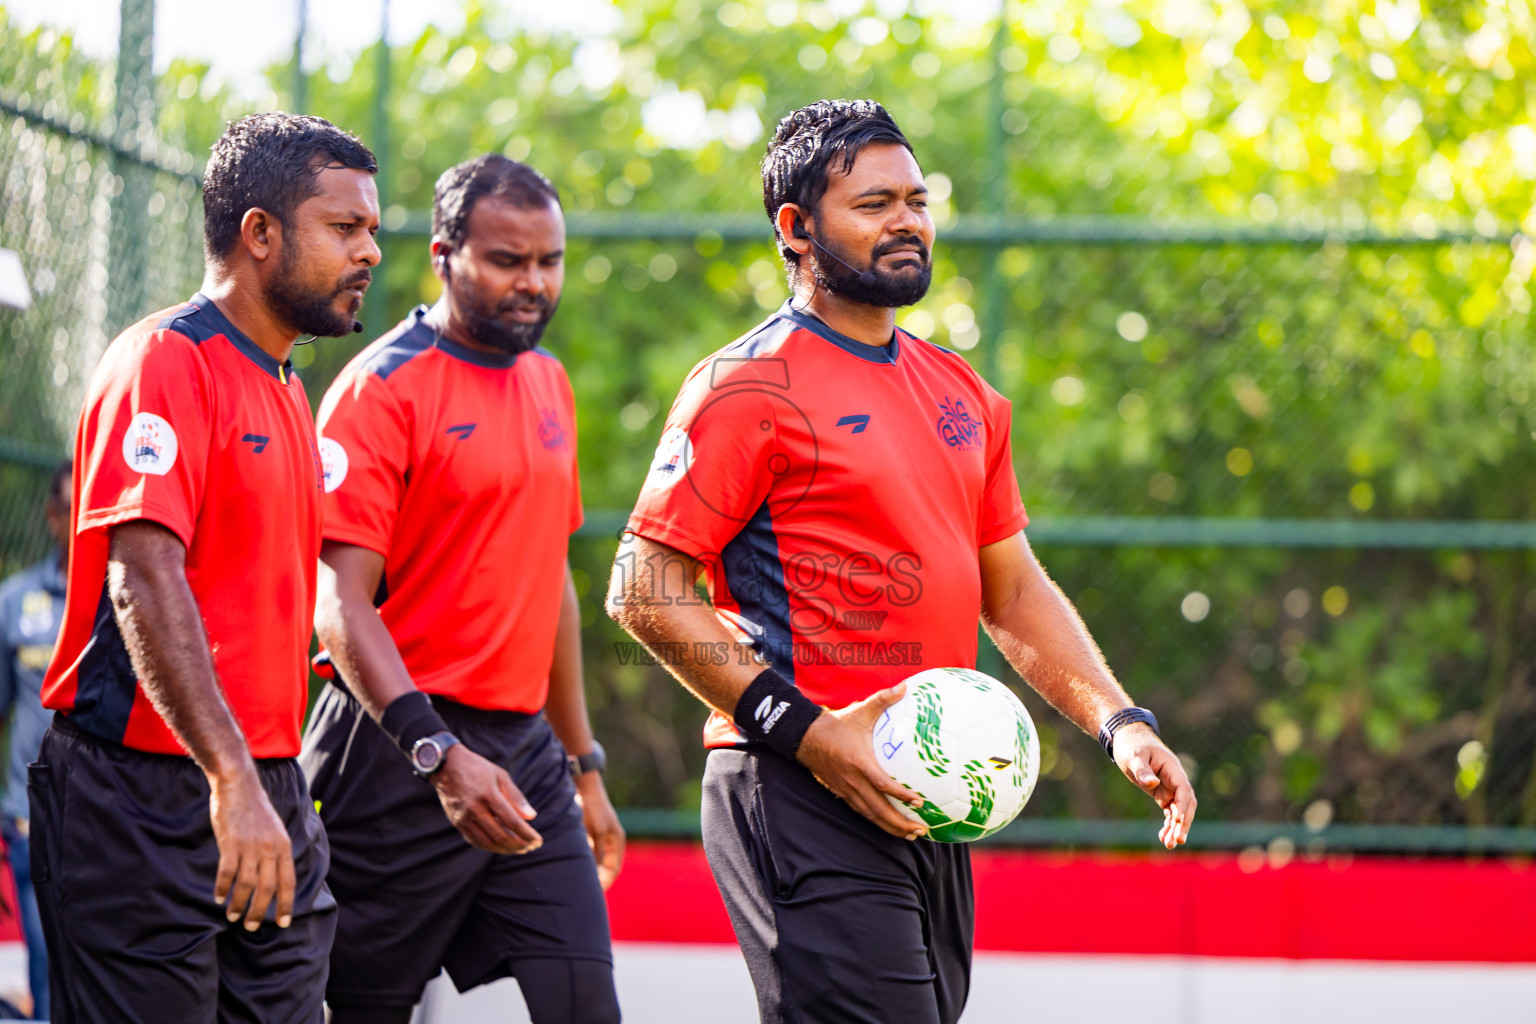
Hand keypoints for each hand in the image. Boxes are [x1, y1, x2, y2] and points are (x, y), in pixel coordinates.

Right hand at [210, 767, 295, 931]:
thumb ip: (276, 852)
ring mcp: (250, 846)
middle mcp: (270, 848)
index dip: (286, 904)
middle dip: (260, 912)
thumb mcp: (275, 830)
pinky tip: (218, 898)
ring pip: (246, 885)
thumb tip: (273, 878)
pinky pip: (227, 873)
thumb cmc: (255, 810)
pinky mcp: (231, 844)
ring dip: (238, 904)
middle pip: (267, 889)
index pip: (288, 882)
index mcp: (284, 846)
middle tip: (252, 927)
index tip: (284, 923)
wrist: (239, 786)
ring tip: (232, 916)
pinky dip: (222, 888)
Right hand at [432, 744, 542, 854]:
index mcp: (488, 794)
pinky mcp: (456, 822)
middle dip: (517, 845)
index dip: (526, 834)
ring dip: (504, 849)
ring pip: (486, 842)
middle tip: (530, 848)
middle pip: (499, 835)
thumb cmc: (478, 768)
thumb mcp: (500, 776)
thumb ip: (516, 797)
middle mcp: (474, 808)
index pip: (511, 821)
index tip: (538, 841)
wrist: (446, 765)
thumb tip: (532, 817)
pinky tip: (500, 845)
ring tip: (518, 849)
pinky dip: (489, 846)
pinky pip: (474, 840)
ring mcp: (463, 817)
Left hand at [574, 771, 625, 889]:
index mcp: (616, 841)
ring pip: (593, 860)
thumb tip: (596, 875)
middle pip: (604, 867)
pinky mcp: (587, 832)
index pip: (614, 870)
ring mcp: (598, 836)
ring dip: (587, 870)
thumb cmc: (592, 809)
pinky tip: (569, 866)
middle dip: (596, 880)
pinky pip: (585, 852)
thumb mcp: (596, 832)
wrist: (583, 786)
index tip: (595, 895)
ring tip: (575, 883)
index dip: (605, 883)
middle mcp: (609, 841)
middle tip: (584, 894)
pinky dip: (580, 860)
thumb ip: (597, 853)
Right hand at [795, 684, 927, 840]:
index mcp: (859, 762)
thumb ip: (883, 700)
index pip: (882, 784)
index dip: (900, 795)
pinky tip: (892, 826)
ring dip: (891, 828)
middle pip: (878, 810)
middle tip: (921, 830)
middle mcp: (852, 781)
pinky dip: (878, 821)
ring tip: (912, 835)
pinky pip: (862, 812)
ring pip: (870, 816)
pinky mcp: (842, 793)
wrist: (806, 737)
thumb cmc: (837, 724)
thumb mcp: (860, 711)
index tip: (919, 801)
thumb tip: (905, 687)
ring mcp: (846, 790)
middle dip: (900, 824)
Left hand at [1113, 723, 1196, 849]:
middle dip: (1183, 822)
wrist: (1127, 740)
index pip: (1183, 789)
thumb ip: (1143, 771)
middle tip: (1178, 840)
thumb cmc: (1132, 746)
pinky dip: (1168, 825)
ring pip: (1178, 811)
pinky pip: (1169, 812)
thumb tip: (1153, 784)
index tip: (1177, 820)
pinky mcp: (1162, 794)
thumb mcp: (1134, 757)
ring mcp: (1169, 788)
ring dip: (1176, 828)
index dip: (1183, 805)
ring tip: (1170, 845)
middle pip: (1186, 804)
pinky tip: (1164, 839)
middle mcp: (1175, 779)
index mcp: (1172, 768)